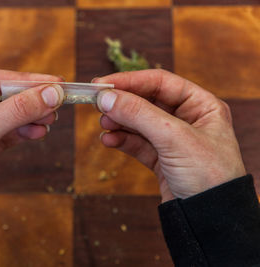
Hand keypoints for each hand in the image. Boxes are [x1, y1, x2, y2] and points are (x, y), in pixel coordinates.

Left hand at [0, 70, 63, 189]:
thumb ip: (16, 110)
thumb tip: (52, 93)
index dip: (26, 81)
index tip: (55, 83)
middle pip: (4, 96)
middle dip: (30, 100)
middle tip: (57, 101)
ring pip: (9, 115)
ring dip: (30, 116)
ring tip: (50, 120)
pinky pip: (8, 133)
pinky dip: (24, 132)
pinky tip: (39, 132)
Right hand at [94, 69, 245, 201]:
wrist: (211, 220)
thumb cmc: (209, 176)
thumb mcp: (174, 138)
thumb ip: (139, 114)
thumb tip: (107, 97)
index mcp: (201, 106)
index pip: (160, 83)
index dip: (130, 81)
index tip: (102, 85)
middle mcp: (187, 120)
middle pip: (146, 101)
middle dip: (122, 103)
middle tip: (98, 104)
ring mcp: (173, 140)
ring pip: (138, 123)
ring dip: (119, 122)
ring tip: (103, 125)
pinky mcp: (161, 159)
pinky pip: (136, 143)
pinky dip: (121, 140)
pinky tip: (109, 141)